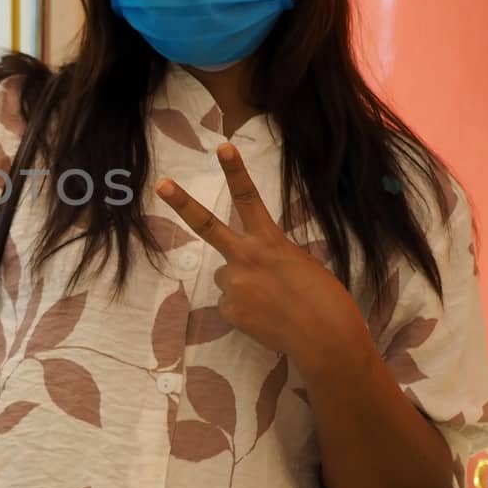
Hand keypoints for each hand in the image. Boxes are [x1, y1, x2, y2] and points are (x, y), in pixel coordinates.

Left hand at [154, 144, 364, 370]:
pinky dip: (246, 310)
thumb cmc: (325, 300)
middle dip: (182, 203)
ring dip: (243, 285)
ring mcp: (234, 285)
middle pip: (207, 226)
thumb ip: (267, 257)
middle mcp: (246, 258)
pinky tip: (267, 318)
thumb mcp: (299, 265)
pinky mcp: (229, 310)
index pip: (249, 199)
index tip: (223, 147)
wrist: (326, 340)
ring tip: (272, 301)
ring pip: (226, 277)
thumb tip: (245, 270)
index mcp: (270, 242)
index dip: (235, 171)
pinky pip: (231, 304)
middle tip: (161, 184)